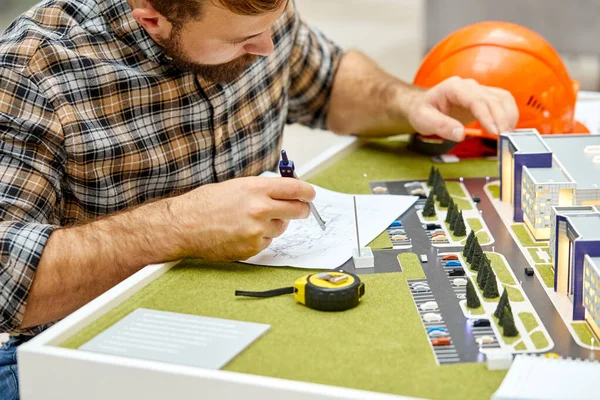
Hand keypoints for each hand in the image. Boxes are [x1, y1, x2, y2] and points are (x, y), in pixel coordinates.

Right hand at [166, 177, 313, 260]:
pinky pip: (268, 242)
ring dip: (274, 225)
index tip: (311, 195)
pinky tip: (242, 233)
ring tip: (251, 221)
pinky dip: (260, 238)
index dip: (307, 192)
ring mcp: (257, 230)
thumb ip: (263, 189)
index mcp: (256, 188)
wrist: (184, 225)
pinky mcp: (253, 247)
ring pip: (282, 228)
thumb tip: (286, 191)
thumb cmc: (206, 204)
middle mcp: (260, 208)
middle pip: (298, 210)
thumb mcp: (236, 186)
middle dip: (301, 210)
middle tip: (300, 210)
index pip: (295, 188)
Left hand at [406, 76, 518, 140]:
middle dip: (502, 119)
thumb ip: (441, 126)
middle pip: (493, 99)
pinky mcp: (486, 98)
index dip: (487, 116)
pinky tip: (506, 129)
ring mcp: (479, 90)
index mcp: (453, 87)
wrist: (423, 105)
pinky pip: (503, 102)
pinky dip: (509, 115)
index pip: (476, 100)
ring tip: (507, 135)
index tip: (494, 132)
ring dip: (509, 116)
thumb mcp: (424, 120)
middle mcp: (469, 85)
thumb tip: (460, 134)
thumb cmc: (422, 111)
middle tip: (504, 138)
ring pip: (503, 98)